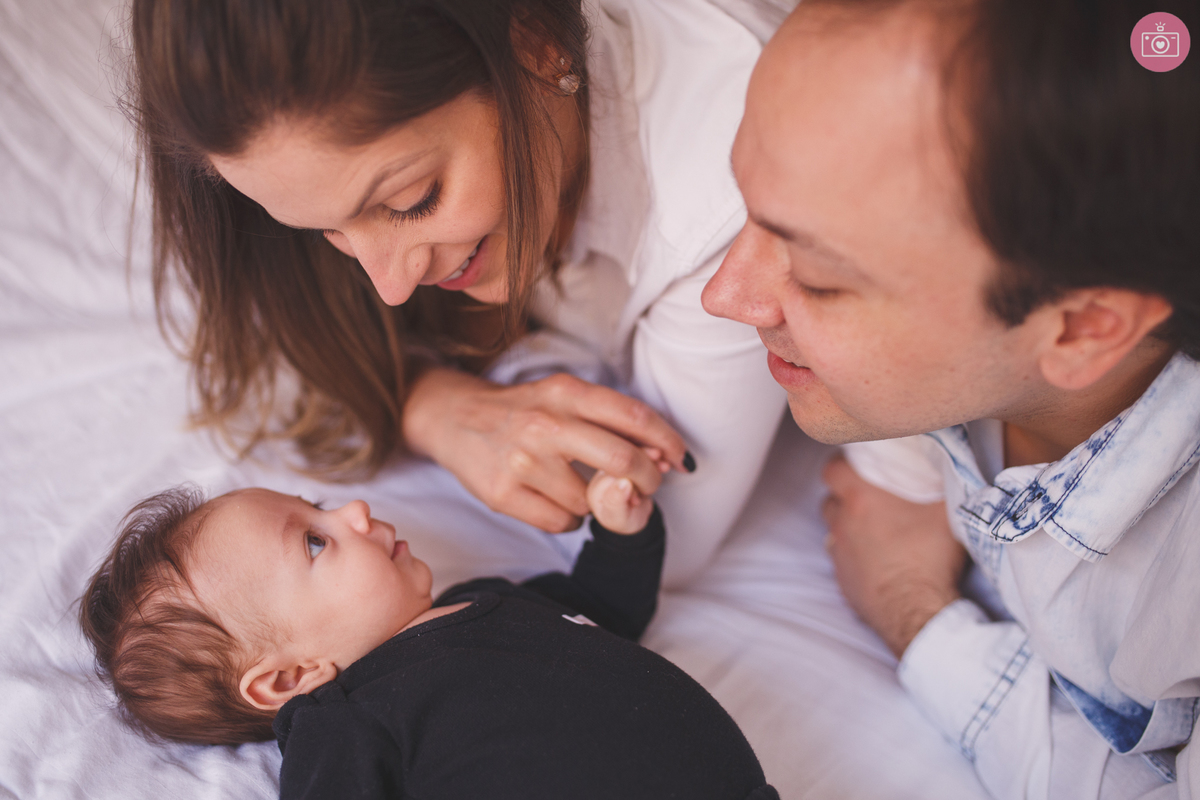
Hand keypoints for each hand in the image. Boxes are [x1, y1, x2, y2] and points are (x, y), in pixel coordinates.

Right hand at [402, 369, 687, 532]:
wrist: (454, 418)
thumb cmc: (524, 410)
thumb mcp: (564, 396)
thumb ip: (609, 419)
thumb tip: (664, 456)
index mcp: (565, 392)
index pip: (634, 417)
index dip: (667, 441)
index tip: (679, 458)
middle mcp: (545, 425)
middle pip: (623, 463)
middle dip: (647, 480)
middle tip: (647, 485)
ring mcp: (522, 462)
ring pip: (592, 502)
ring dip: (597, 502)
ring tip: (577, 486)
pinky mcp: (502, 495)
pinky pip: (562, 524)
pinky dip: (569, 519)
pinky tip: (554, 499)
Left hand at [822, 454, 965, 658]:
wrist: (918, 610)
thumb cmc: (930, 555)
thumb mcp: (946, 507)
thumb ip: (940, 480)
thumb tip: (945, 464)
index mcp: (860, 498)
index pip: (833, 469)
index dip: (843, 465)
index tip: (859, 466)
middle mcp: (842, 524)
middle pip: (832, 500)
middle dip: (846, 496)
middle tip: (872, 498)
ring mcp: (839, 554)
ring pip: (835, 531)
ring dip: (849, 527)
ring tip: (876, 531)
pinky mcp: (843, 582)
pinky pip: (842, 561)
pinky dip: (853, 556)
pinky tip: (876, 560)